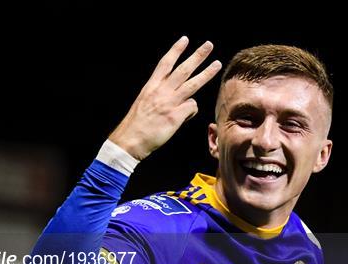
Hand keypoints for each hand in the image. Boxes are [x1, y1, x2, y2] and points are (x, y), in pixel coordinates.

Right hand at [109, 36, 221, 160]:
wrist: (129, 140)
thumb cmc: (136, 125)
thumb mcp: (144, 103)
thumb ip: (160, 97)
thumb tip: (177, 98)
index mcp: (151, 87)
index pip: (165, 63)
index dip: (176, 50)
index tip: (184, 40)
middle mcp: (161, 91)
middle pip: (183, 70)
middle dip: (197, 56)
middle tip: (208, 45)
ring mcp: (169, 103)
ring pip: (192, 84)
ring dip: (206, 73)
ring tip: (217, 64)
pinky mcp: (175, 116)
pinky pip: (191, 107)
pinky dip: (191, 111)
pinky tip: (183, 117)